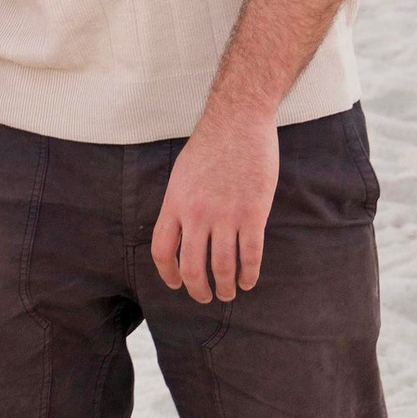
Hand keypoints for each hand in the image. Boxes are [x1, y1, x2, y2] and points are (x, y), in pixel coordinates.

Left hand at [149, 104, 279, 303]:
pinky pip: (250, 255)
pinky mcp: (253, 213)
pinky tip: (248, 280)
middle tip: (205, 297)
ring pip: (222, 267)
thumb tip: (181, 232)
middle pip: (192, 267)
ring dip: (226, 287)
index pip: (163, 251)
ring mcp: (226, 215)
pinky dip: (249, 274)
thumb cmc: (210, 144)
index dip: (169, 274)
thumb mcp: (181, 174)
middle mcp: (197, 214)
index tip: (177, 284)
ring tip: (229, 293)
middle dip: (198, 290)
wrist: (238, 120)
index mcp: (175, 203)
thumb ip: (180, 204)